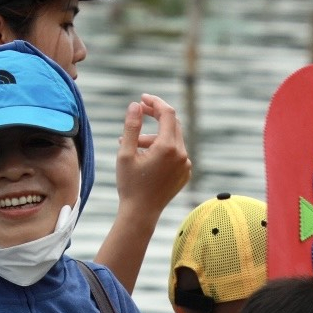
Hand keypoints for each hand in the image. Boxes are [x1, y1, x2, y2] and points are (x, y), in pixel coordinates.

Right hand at [114, 94, 188, 219]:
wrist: (141, 214)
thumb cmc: (130, 185)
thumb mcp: (125, 153)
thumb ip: (132, 127)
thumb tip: (136, 105)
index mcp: (168, 147)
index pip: (167, 113)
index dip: (155, 102)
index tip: (142, 98)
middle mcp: (182, 154)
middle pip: (172, 123)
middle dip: (155, 116)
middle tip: (139, 113)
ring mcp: (186, 165)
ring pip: (173, 139)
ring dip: (155, 136)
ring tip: (134, 144)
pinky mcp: (185, 173)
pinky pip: (176, 153)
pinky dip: (162, 149)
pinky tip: (145, 157)